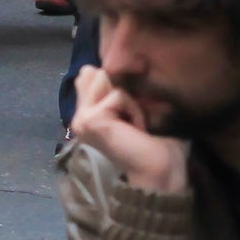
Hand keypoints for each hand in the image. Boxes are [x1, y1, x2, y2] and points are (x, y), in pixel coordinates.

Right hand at [70, 65, 189, 193]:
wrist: (160, 170)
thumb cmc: (156, 143)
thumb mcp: (134, 108)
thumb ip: (117, 89)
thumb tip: (103, 69)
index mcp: (87, 114)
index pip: (88, 75)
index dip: (112, 80)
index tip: (130, 105)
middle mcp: (80, 116)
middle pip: (93, 73)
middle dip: (120, 88)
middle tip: (132, 118)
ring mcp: (82, 118)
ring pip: (104, 79)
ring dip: (129, 99)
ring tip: (136, 123)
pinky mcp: (91, 119)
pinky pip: (117, 94)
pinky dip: (134, 108)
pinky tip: (138, 129)